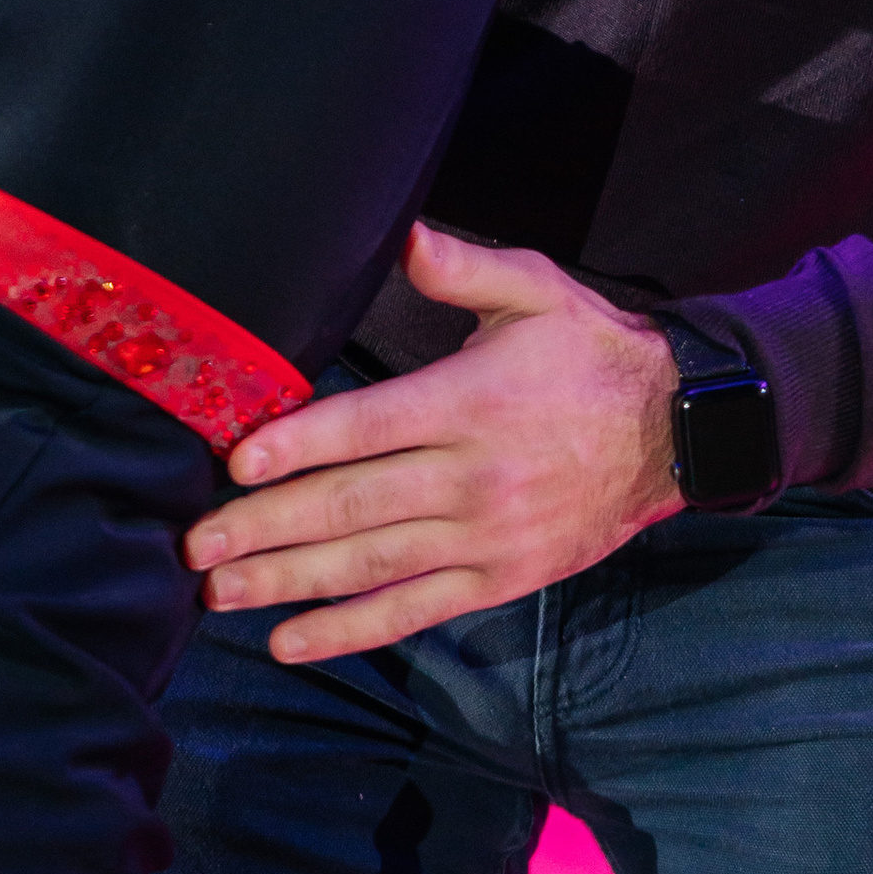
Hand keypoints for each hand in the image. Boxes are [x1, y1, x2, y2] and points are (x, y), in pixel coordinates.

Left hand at [182, 223, 681, 664]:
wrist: (677, 430)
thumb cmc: (591, 351)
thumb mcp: (537, 290)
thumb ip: (462, 268)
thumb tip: (403, 233)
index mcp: (471, 400)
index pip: (370, 425)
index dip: (301, 445)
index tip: (238, 462)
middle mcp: (473, 475)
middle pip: (354, 504)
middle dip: (267, 526)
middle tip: (195, 545)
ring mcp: (485, 535)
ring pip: (371, 565)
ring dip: (289, 581)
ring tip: (220, 593)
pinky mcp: (499, 578)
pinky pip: (414, 611)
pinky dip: (350, 630)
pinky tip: (290, 640)